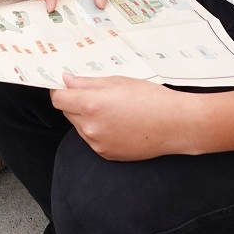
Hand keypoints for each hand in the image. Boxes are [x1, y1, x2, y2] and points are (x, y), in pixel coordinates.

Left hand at [51, 74, 191, 160]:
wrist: (174, 125)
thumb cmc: (150, 99)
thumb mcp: (118, 81)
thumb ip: (87, 82)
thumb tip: (66, 80)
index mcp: (92, 105)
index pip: (59, 98)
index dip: (60, 90)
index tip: (65, 85)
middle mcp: (90, 127)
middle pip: (68, 112)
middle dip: (76, 102)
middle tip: (98, 94)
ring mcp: (97, 143)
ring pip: (79, 126)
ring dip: (87, 116)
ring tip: (113, 109)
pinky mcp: (106, 154)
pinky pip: (92, 139)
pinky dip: (98, 130)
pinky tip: (118, 123)